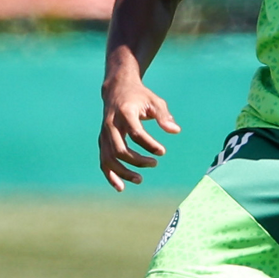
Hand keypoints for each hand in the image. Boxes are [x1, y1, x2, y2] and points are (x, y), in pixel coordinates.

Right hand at [99, 74, 180, 191]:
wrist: (116, 89)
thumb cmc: (139, 96)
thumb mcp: (154, 101)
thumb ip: (164, 116)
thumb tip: (176, 131)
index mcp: (125, 113)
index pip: (136, 133)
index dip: (150, 145)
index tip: (162, 151)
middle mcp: (111, 125)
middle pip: (119, 149)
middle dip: (137, 160)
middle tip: (154, 164)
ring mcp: (104, 134)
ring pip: (109, 158)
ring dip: (123, 172)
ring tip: (140, 179)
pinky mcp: (102, 141)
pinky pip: (103, 161)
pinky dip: (110, 175)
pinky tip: (120, 188)